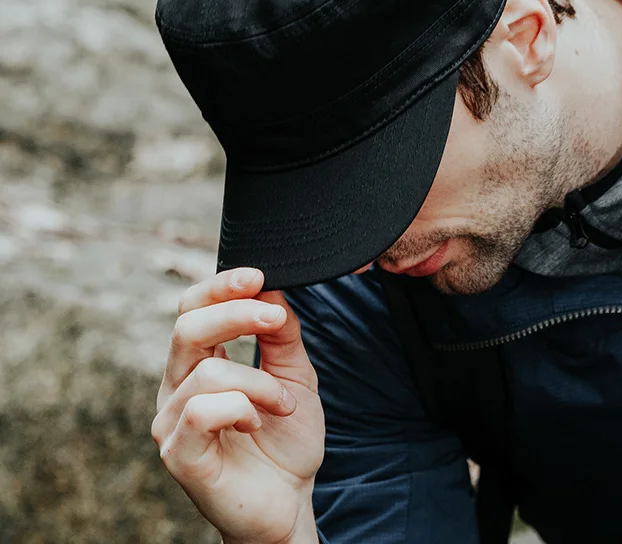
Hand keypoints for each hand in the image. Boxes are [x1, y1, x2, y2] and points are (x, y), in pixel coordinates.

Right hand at [151, 268, 323, 543]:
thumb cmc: (287, 438)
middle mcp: (177, 386)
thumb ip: (281, 334)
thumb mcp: (295, 375)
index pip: (192, 308)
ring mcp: (172, 421)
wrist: (291, 501)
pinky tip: (257, 424)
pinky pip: (203, 411)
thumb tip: (270, 288)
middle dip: (236, 314)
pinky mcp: (178, 455)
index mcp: (200, 362)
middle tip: (276, 319)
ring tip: (283, 405)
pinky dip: (242, 409)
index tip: (257, 274)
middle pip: (187, 326)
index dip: (220, 286)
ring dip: (260, 383)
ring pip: (208, 372)